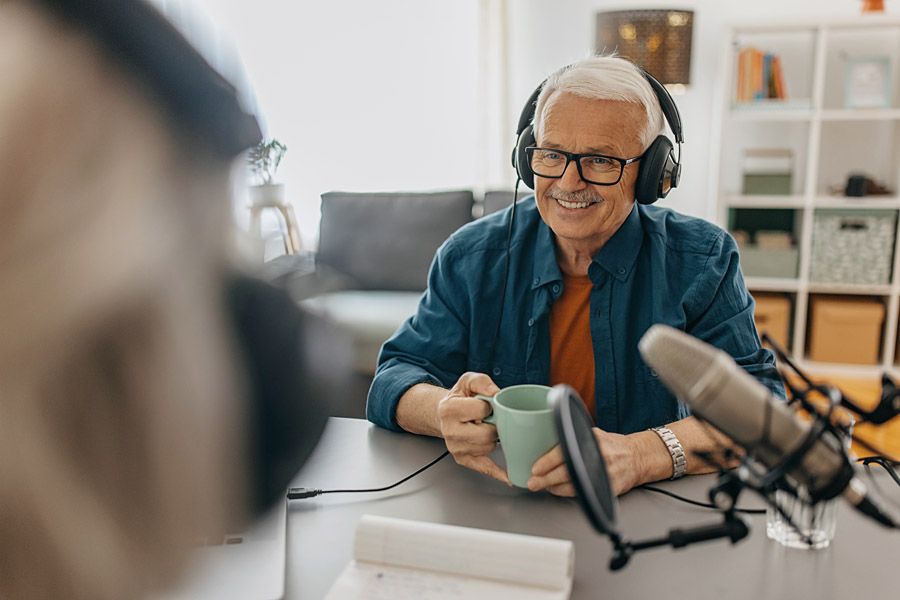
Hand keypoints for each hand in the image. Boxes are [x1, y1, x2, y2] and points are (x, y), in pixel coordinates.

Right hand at [437, 372, 510, 485]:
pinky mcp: (462, 459)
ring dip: (492, 438)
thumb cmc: (459, 398)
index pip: (481, 410)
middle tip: (489, 419)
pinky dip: (498, 472)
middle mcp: (450, 431)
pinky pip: (484, 468)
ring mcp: (456, 447)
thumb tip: (496, 394)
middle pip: (486, 434)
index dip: (489, 406)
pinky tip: (509, 476)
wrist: (444, 413)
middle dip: (494, 426)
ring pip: (488, 448)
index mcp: (449, 409)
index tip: (485, 406)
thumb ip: (482, 382)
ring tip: (483, 428)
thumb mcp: (468, 381)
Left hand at [528, 428, 644, 496]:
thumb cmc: (611, 445)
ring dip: (553, 488)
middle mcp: (597, 456)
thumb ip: (573, 439)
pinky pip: (581, 493)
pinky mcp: (606, 488)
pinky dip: (566, 492)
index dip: (548, 461)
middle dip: (546, 479)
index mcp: (591, 439)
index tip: (536, 468)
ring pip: (572, 485)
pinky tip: (557, 489)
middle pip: (566, 471)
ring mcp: (602, 473)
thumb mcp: (592, 434)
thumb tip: (544, 445)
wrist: (636, 458)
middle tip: (533, 482)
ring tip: (543, 486)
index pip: (565, 450)